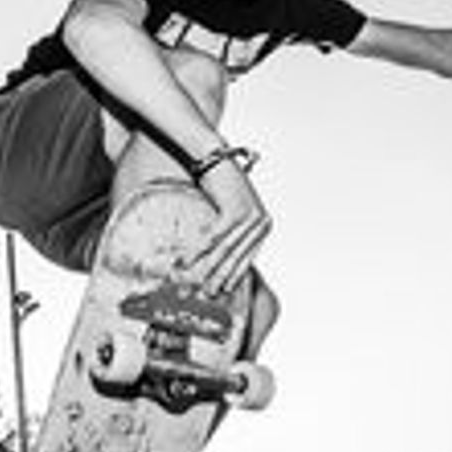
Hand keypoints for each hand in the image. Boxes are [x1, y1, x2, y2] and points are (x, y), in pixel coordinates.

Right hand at [193, 158, 271, 295]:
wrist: (213, 158)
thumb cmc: (220, 184)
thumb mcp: (234, 211)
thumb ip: (233, 234)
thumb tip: (220, 260)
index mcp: (264, 225)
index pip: (249, 256)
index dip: (236, 275)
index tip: (225, 290)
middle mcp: (261, 221)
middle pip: (237, 256)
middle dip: (222, 277)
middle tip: (210, 294)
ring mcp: (250, 217)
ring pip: (225, 250)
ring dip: (208, 269)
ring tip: (197, 283)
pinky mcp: (234, 212)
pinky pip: (213, 238)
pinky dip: (198, 251)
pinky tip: (187, 262)